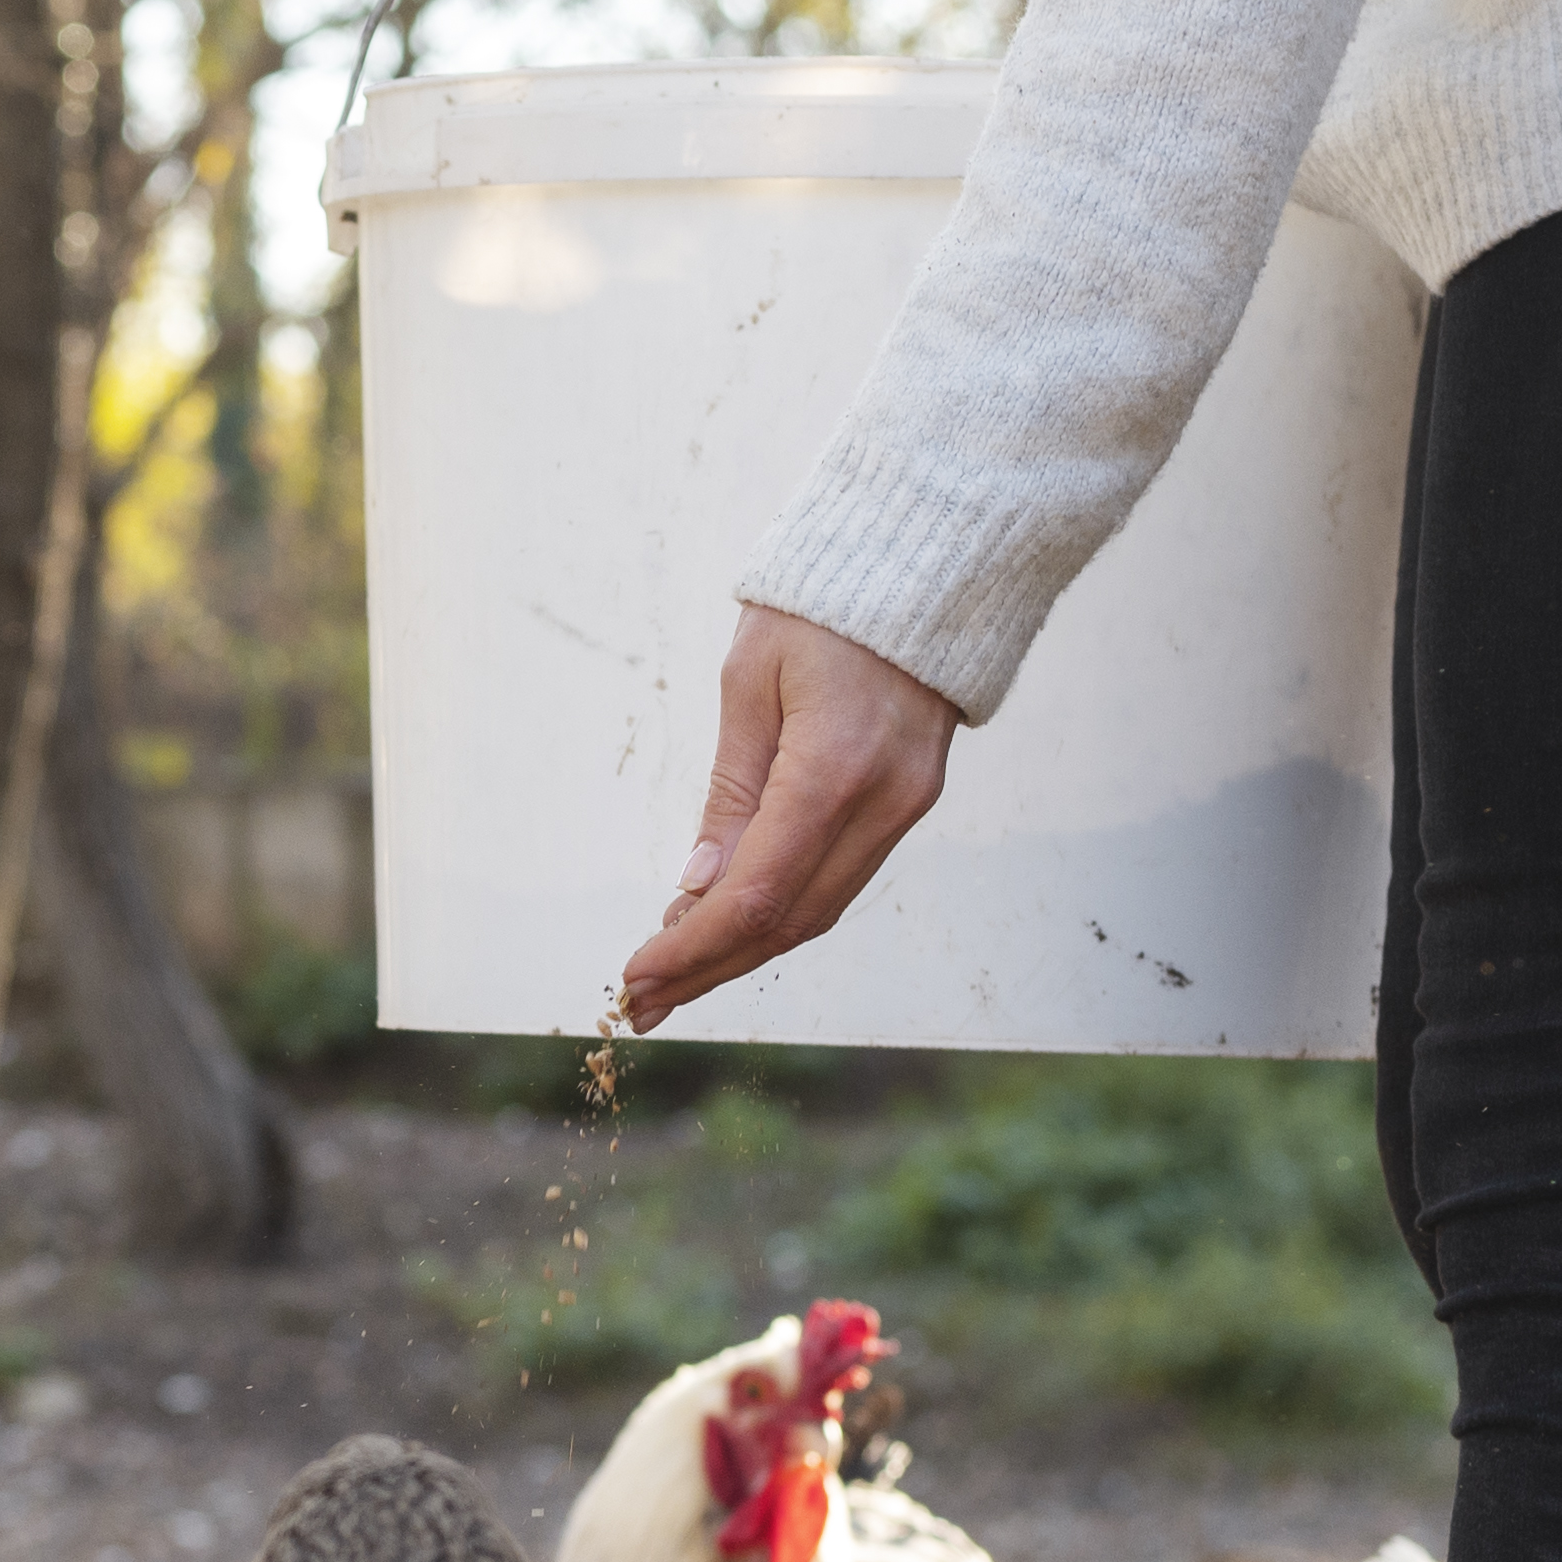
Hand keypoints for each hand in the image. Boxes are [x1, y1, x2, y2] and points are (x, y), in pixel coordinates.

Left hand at [615, 605, 958, 1031]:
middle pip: (790, 921)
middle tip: (638, 1004)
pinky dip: (783, 912)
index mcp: (834, 769)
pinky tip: (729, 926)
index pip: (757, 894)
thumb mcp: (749, 683)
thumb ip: (730, 792)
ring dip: (743, 952)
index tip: (635, 975)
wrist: (927, 558)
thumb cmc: (821, 605)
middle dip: (709, 969)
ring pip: (820, 911)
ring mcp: (908, 806)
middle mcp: (883, 803)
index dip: (692, 948)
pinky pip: (842, 878)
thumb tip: (696, 887)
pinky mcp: (912, 800)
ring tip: (672, 980)